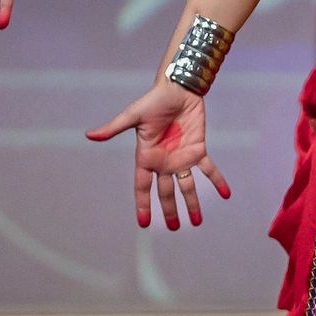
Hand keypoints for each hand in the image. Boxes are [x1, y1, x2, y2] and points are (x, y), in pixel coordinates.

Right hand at [87, 78, 232, 228]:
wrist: (179, 88)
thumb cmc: (154, 100)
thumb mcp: (133, 115)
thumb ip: (114, 128)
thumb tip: (89, 135)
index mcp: (146, 157)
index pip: (143, 187)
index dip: (143, 205)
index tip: (144, 223)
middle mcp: (164, 162)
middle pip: (166, 192)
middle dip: (169, 210)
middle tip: (175, 228)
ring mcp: (182, 157)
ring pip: (188, 186)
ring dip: (193, 203)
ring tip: (197, 222)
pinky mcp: (198, 149)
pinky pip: (209, 169)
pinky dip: (217, 181)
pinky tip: (226, 194)